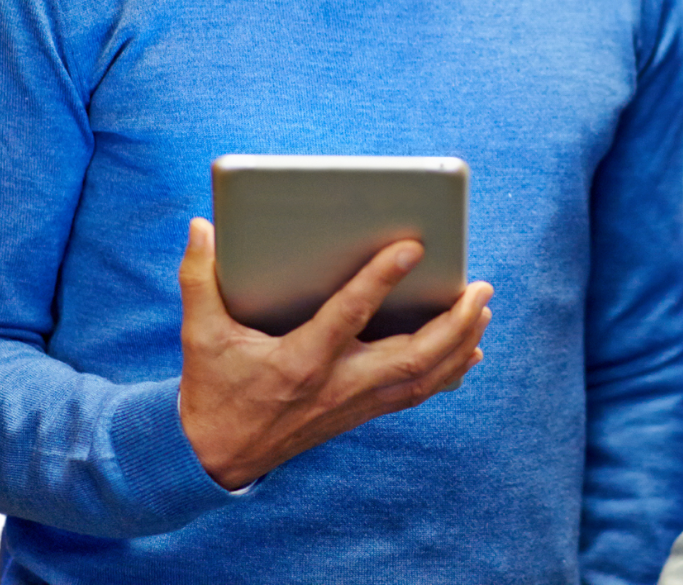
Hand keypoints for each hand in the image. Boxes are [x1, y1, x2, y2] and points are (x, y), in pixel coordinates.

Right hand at [178, 218, 491, 488]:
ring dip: (459, 343)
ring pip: (422, 379)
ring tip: (483, 308)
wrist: (213, 457)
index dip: (380, 280)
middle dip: (453, 324)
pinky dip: (447, 371)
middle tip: (481, 287)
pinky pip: (415, 394)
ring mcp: (353, 404)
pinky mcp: (360, 413)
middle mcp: (336, 385)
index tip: (413, 246)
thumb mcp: (200, 333)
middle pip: (410, 358)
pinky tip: (470, 350)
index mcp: (300, 361)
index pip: (348, 315)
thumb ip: (199, 278)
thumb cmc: (212, 387)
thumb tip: (199, 226)